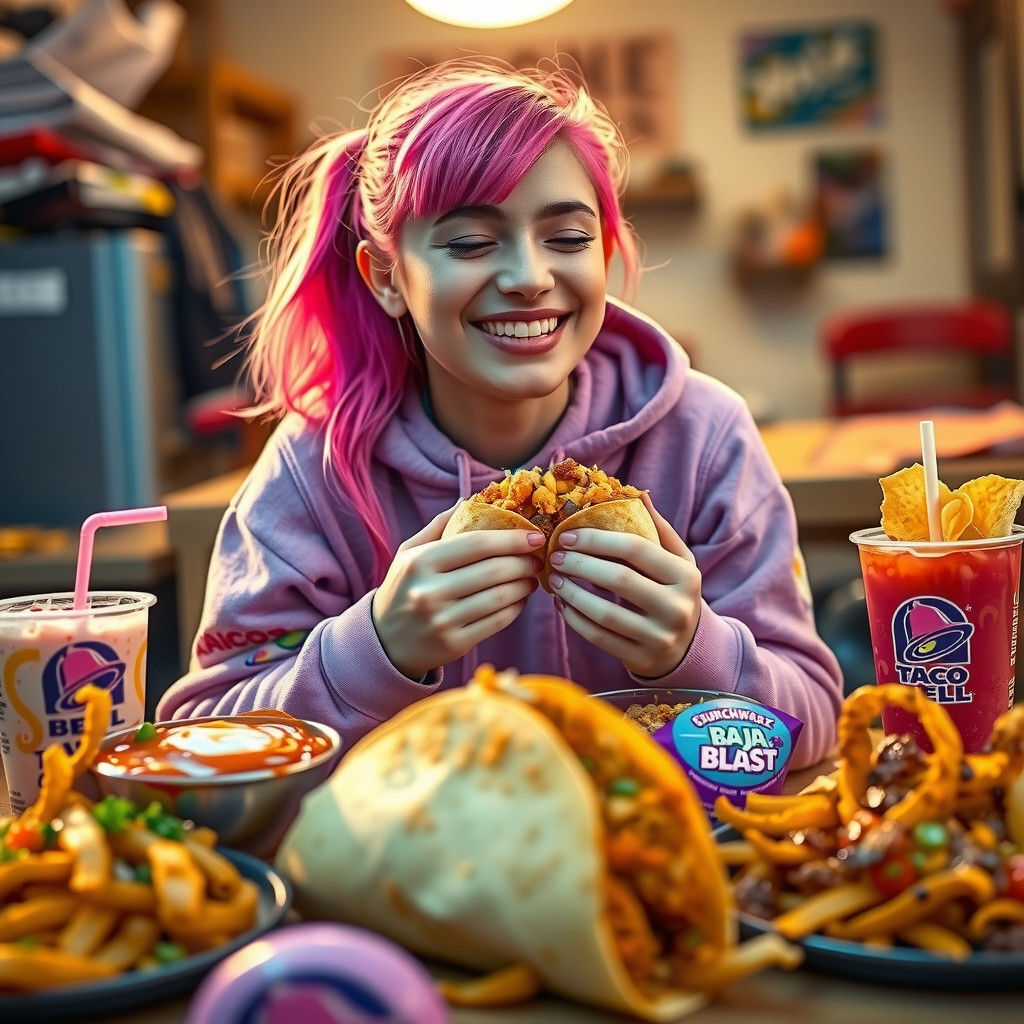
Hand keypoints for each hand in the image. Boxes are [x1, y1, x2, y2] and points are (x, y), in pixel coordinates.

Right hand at [372, 507, 544, 678]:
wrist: (386, 641)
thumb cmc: (404, 588)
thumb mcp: (409, 552)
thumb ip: (439, 525)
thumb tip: (470, 499)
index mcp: (421, 562)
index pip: (477, 544)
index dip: (512, 539)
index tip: (535, 536)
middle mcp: (430, 591)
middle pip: (494, 571)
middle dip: (524, 562)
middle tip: (537, 558)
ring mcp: (442, 620)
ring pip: (500, 597)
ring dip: (524, 585)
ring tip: (531, 578)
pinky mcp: (454, 644)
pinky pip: (497, 622)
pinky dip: (515, 608)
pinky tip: (519, 599)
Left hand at [548, 493, 701, 677]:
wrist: (686, 647)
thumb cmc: (673, 592)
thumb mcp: (678, 561)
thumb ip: (659, 529)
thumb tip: (638, 494)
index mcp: (687, 576)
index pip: (636, 549)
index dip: (598, 539)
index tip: (568, 535)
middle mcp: (678, 608)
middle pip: (619, 579)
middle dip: (581, 564)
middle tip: (556, 556)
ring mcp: (660, 637)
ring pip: (606, 613)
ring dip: (573, 594)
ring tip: (554, 579)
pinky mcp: (642, 659)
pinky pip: (600, 638)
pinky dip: (575, 621)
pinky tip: (563, 606)